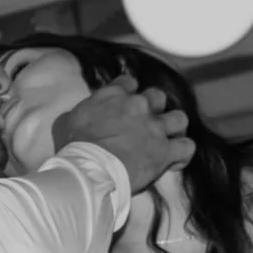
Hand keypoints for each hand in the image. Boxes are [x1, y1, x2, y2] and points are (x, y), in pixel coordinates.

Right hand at [53, 74, 192, 193]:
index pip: (129, 83)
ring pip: (179, 119)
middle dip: (155, 109)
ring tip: (167, 139)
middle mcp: (138, 106)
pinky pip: (187, 147)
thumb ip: (80, 111)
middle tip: (146, 124)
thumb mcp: (65, 121)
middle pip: (158, 97)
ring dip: (174, 128)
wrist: (88, 168)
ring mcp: (155, 127)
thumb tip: (79, 115)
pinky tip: (174, 160)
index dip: (130, 93)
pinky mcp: (165, 151)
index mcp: (114, 95)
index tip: (126, 104)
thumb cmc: (73, 147)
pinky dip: (182, 154)